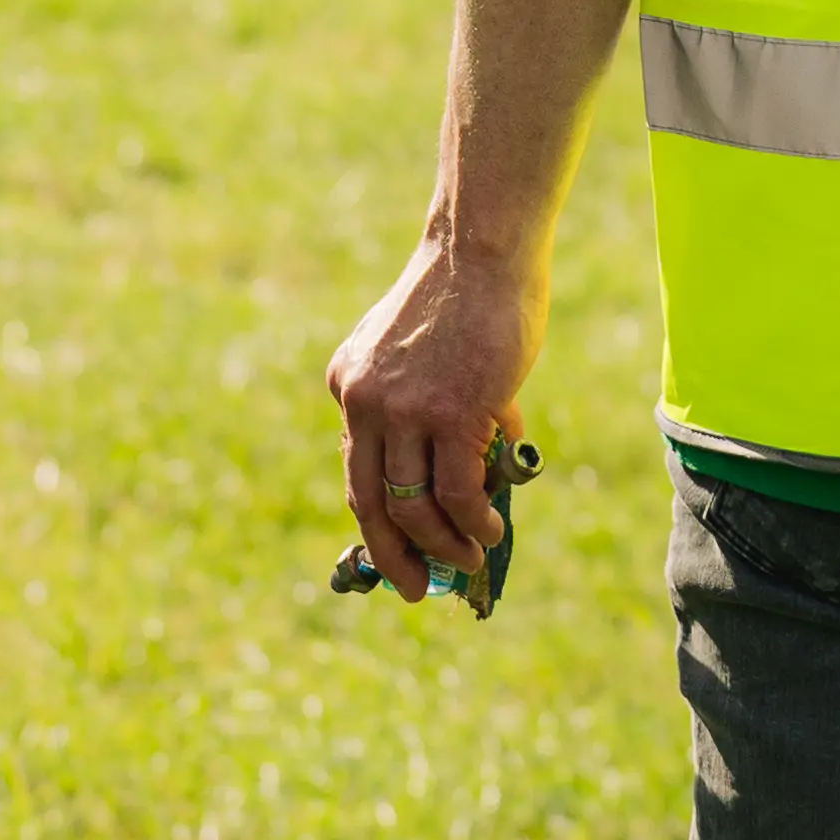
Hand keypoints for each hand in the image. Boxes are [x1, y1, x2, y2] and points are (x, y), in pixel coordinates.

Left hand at [327, 228, 546, 603]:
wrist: (482, 251)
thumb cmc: (462, 299)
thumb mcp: (412, 353)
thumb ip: (419, 409)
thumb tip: (456, 480)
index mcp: (348, 384)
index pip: (357, 474)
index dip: (378, 525)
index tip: (397, 558)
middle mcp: (364, 402)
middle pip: (372, 504)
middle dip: (396, 557)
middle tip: (418, 589)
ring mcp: (405, 410)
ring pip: (415, 508)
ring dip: (446, 545)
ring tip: (473, 557)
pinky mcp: (452, 413)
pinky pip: (457, 492)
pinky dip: (475, 521)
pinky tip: (492, 529)